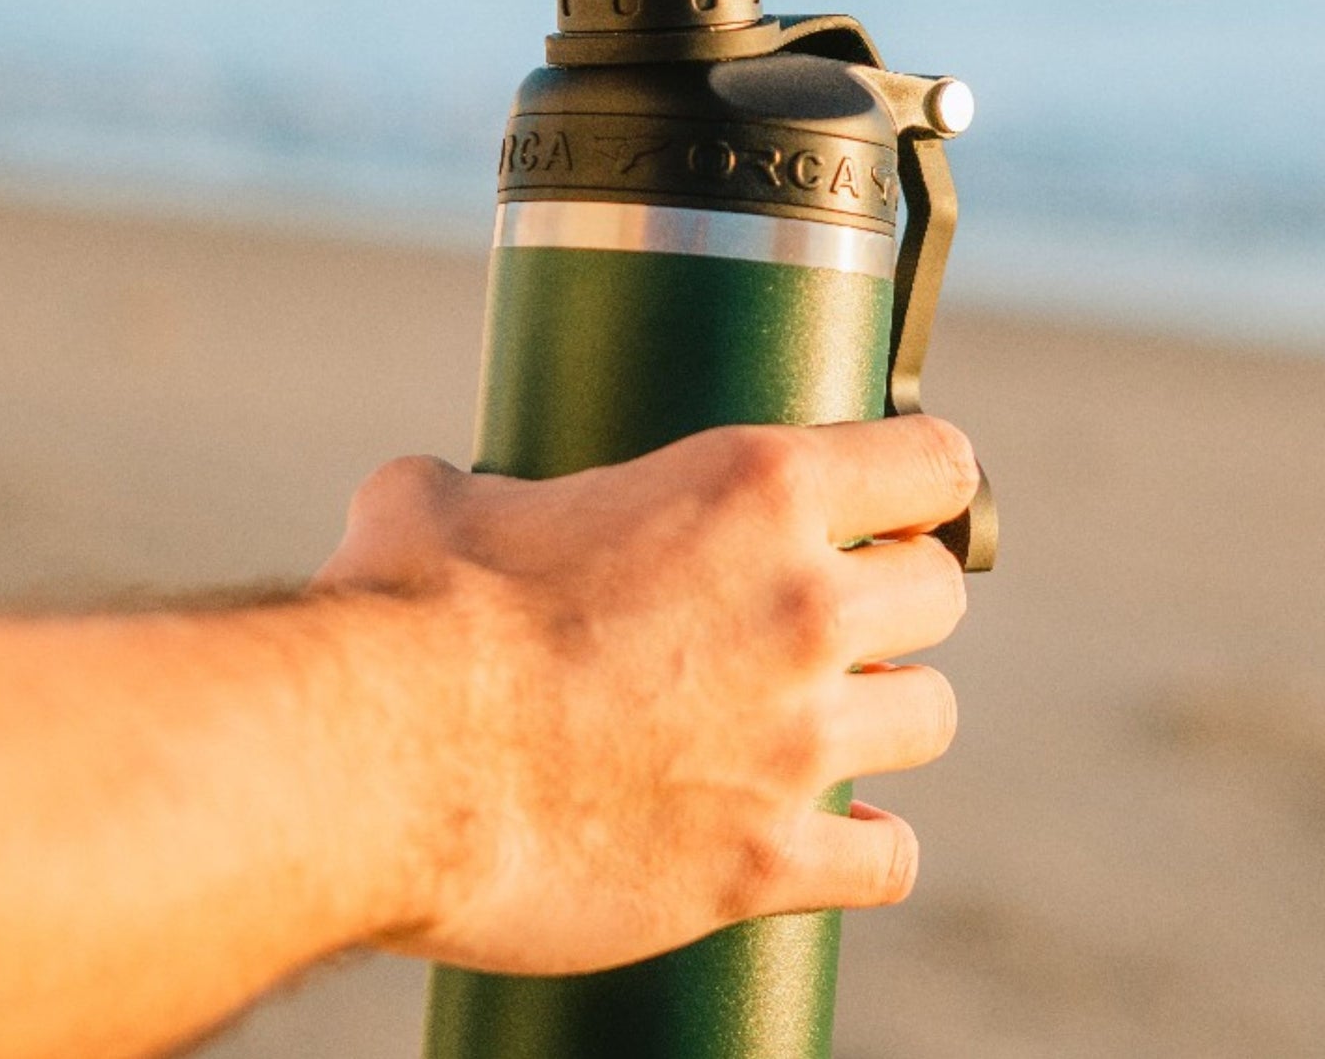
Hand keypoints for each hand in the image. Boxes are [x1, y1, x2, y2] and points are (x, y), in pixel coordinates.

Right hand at [315, 413, 978, 975]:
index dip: (920, 478)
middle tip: (834, 611)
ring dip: (886, 712)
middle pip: (939, 591)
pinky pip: (884, 860)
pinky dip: (864, 846)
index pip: (931, 463)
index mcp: (752, 490)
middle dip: (896, 596)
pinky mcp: (764, 860)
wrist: (384, 761)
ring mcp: (796, 739)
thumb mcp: (443, 498)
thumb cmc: (412, 611)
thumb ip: (482, 484)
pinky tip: (829, 834)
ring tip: (824, 717)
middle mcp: (802, 607)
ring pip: (931, 715)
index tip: (896, 500)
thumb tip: (450, 497)